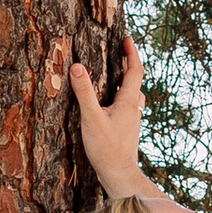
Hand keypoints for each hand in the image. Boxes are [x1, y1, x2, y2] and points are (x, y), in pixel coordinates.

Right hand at [71, 32, 148, 191]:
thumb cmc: (106, 148)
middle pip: (135, 80)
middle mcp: (134, 108)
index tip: (127, 38)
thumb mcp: (91, 118)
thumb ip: (84, 92)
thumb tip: (76, 67)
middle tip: (120, 51)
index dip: (131, 53)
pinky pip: (127, 105)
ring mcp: (132, 119)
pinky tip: (109, 102)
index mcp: (128, 101)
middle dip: (128, 64)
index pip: (135, 70)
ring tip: (113, 73)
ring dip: (125, 81)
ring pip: (132, 94)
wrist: (119, 174)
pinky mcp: (128, 128)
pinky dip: (120, 96)